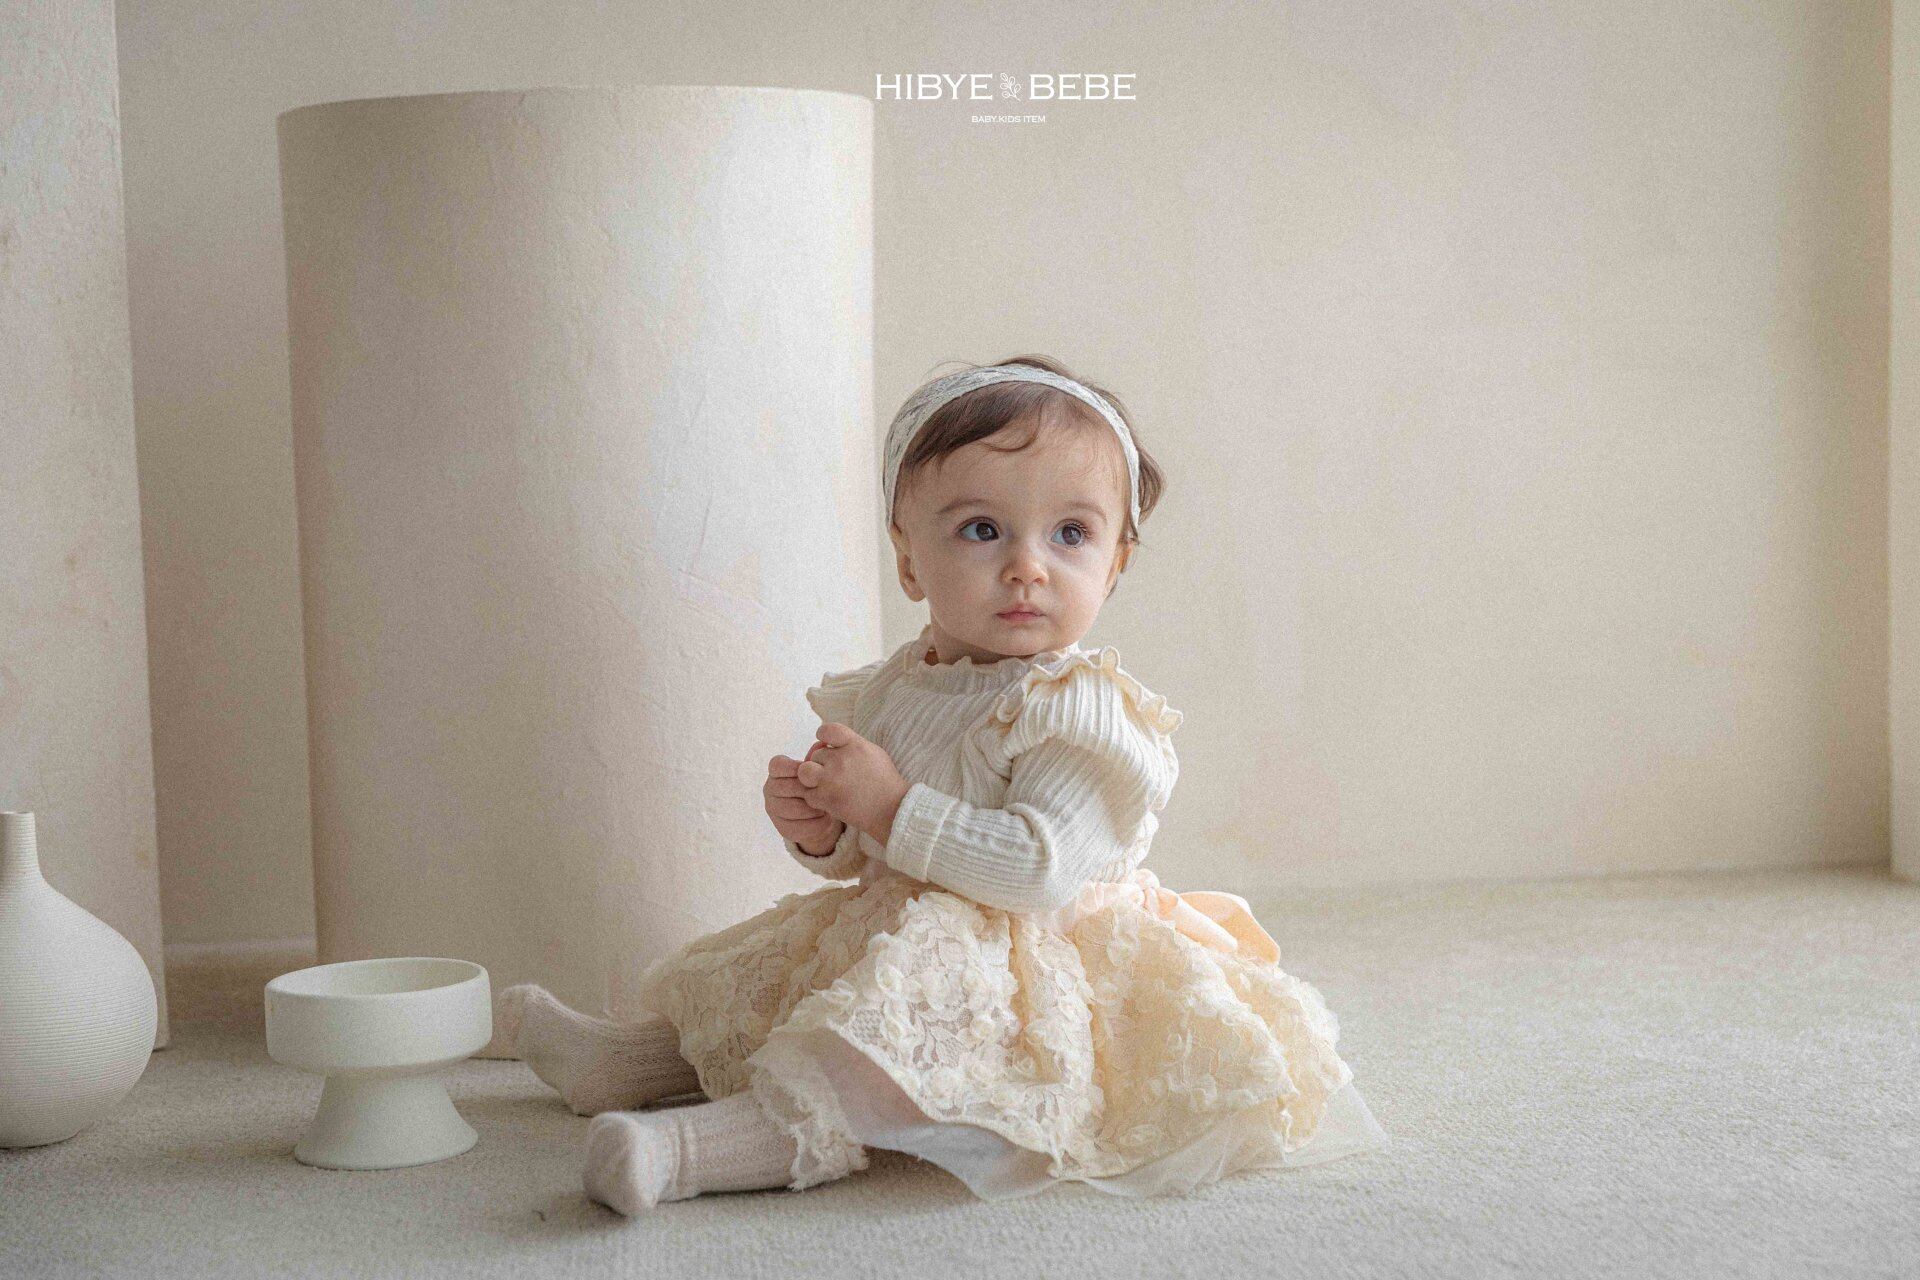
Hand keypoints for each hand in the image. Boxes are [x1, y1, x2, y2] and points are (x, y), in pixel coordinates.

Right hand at [765, 753, 843, 854]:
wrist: (820, 812)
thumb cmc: (818, 783)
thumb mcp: (818, 768)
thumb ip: (818, 757)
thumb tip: (822, 743)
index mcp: (776, 770)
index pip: (778, 765)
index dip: (796, 768)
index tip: (813, 772)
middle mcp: (769, 789)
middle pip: (788, 787)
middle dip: (810, 790)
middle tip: (828, 791)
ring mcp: (773, 810)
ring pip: (795, 808)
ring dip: (816, 807)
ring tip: (828, 804)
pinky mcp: (782, 828)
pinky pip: (801, 826)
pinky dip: (817, 823)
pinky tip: (825, 817)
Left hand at [795, 723, 911, 846]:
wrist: (892, 809)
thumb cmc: (884, 781)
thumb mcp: (873, 752)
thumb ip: (851, 744)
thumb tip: (828, 742)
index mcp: (855, 745)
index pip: (827, 730)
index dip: (823, 736)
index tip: (827, 745)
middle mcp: (841, 759)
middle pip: (816, 755)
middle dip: (822, 764)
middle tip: (836, 776)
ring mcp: (831, 779)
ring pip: (805, 772)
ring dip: (811, 779)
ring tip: (824, 785)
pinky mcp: (826, 798)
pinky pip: (808, 794)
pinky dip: (816, 798)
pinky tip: (829, 799)